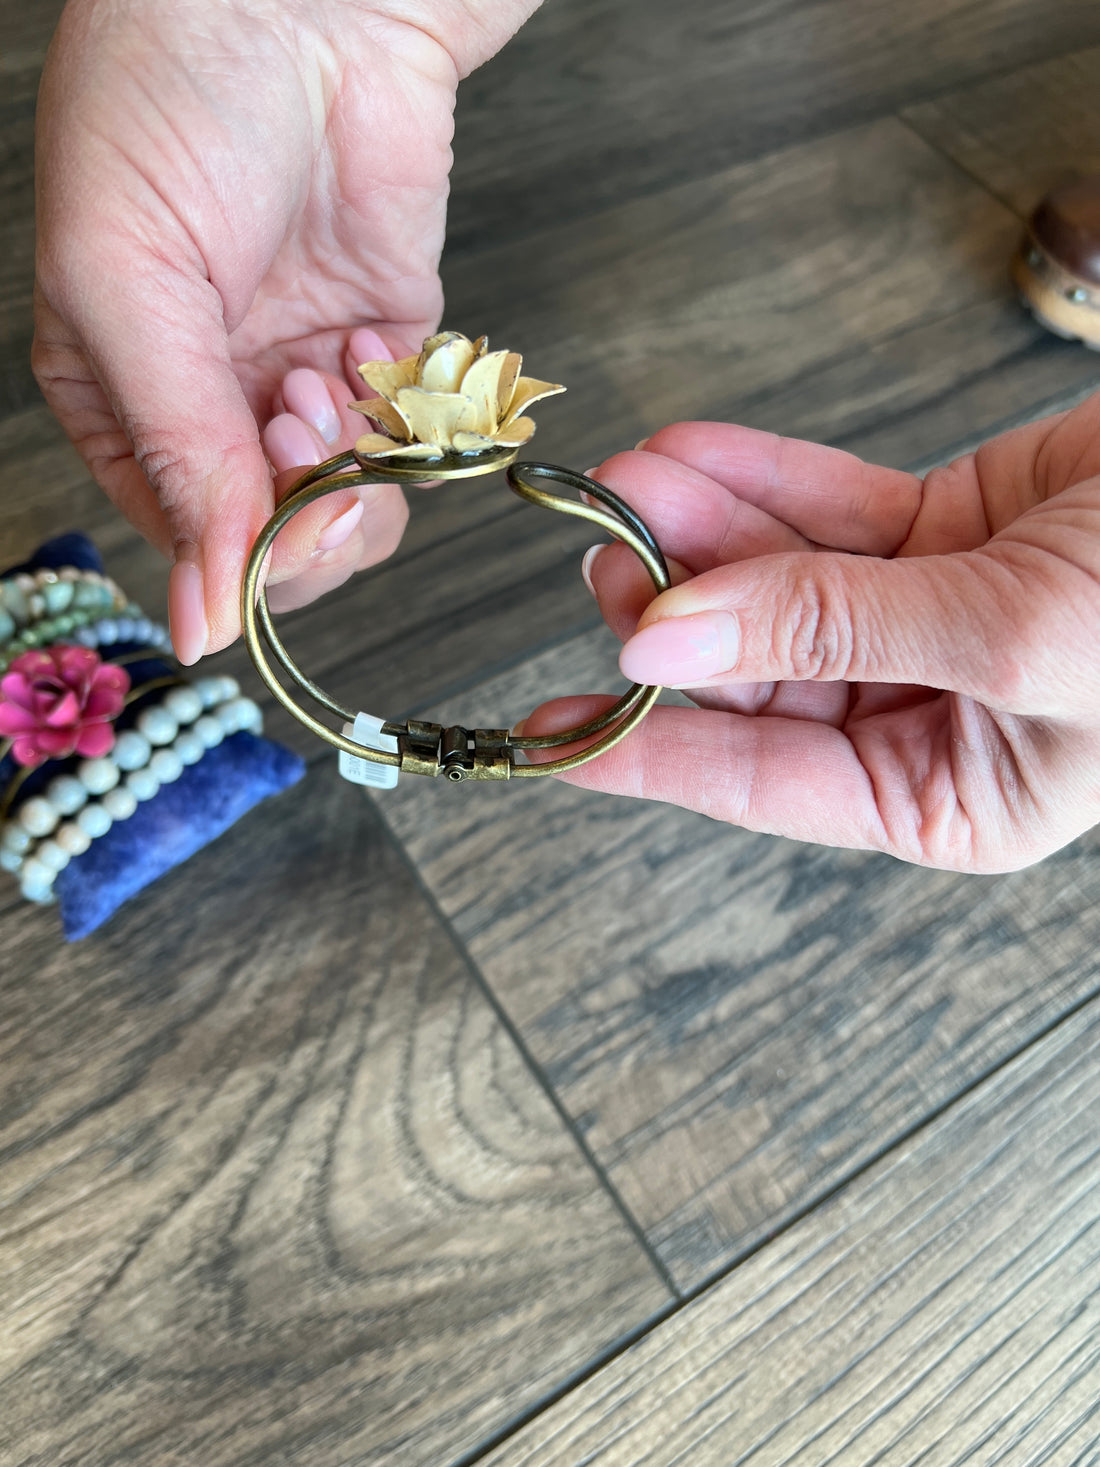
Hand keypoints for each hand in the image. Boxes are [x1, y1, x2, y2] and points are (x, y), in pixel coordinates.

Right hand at [33, 0, 538, 660]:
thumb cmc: (169, 110)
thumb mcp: (130, 291)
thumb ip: (177, 459)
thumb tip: (201, 620)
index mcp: (121, 404)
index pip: (191, 545)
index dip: (242, 557)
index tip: (278, 519)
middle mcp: (215, 405)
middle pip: (281, 542)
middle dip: (306, 506)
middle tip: (304, 425)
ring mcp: (306, 380)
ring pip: (358, 504)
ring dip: (357, 462)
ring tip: (330, 373)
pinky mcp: (391, 348)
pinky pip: (414, 437)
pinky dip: (405, 408)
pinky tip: (372, 337)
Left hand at [523, 393, 1099, 871]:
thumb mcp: (1012, 637)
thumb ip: (831, 631)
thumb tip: (666, 641)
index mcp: (950, 793)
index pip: (764, 783)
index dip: (646, 756)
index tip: (545, 740)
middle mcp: (926, 714)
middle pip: (757, 669)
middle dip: (674, 614)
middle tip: (604, 560)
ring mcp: (924, 618)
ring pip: (779, 581)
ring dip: (703, 533)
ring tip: (629, 487)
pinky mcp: (939, 529)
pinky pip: (824, 509)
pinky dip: (757, 480)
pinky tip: (687, 457)